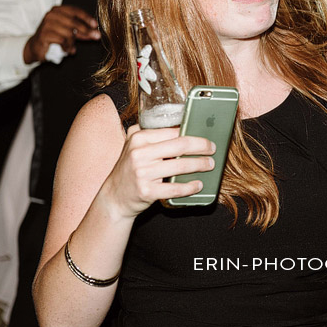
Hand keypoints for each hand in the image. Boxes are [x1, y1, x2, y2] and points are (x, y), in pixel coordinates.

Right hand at [23, 5, 101, 63]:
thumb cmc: (53, 37)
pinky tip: (66, 50)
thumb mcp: (68, 31)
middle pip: (73, 21)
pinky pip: (62, 40)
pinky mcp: (44, 35)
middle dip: (86, 30)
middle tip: (96, 37)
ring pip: (68, 32)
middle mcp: (51, 15)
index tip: (95, 25)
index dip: (86, 18)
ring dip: (73, 42)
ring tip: (71, 47)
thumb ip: (79, 30)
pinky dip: (67, 46)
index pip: (75, 10)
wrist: (36, 47)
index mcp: (57, 10)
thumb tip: (95, 33)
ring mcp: (46, 24)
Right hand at [101, 124, 215, 218]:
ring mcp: (142, 173)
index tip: (205, 138)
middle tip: (212, 149)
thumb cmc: (131, 169)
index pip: (173, 132)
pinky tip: (198, 185)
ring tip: (209, 165)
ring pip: (180, 166)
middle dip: (201, 147)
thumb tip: (184, 129)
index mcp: (138, 137)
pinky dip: (190, 187)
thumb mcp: (135, 147)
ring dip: (200, 165)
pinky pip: (175, 188)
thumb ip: (153, 136)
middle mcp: (139, 153)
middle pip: (180, 146)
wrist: (114, 196)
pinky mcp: (146, 191)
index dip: (193, 134)